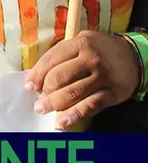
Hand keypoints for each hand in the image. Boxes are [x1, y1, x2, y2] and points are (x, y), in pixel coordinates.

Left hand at [25, 31, 140, 127]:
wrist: (134, 56)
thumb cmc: (99, 51)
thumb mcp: (81, 43)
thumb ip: (60, 56)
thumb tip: (35, 77)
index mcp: (80, 44)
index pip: (51, 60)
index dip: (36, 75)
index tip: (29, 86)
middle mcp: (91, 59)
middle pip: (59, 78)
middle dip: (44, 91)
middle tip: (39, 99)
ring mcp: (103, 76)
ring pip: (72, 93)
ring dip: (54, 104)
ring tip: (43, 109)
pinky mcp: (113, 93)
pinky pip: (91, 105)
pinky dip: (75, 114)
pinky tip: (63, 120)